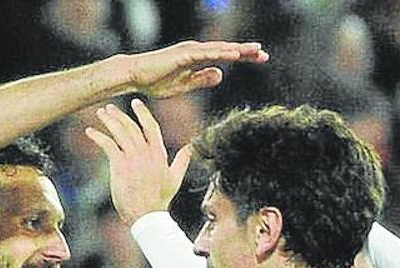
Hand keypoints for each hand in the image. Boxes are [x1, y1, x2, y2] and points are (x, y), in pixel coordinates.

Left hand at [86, 99, 191, 224]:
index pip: (151, 126)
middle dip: (120, 115)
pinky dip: (98, 136)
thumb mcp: (175, 178)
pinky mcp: (120, 165)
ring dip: (109, 121)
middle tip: (110, 108)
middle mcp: (146, 152)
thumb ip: (182, 160)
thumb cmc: (160, 200)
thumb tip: (190, 146)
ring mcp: (133, 158)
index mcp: (159, 153)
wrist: (147, 215)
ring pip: (120, 132)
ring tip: (101, 114)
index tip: (135, 103)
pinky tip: (89, 131)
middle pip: (132, 126)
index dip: (143, 113)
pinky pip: (108, 145)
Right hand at [127, 40, 267, 98]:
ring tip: (255, 51)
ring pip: (219, 50)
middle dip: (245, 52)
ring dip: (236, 50)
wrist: (134, 76)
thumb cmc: (155, 81)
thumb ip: (201, 79)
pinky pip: (205, 54)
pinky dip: (220, 54)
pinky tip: (233, 55)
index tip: (261, 58)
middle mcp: (196, 51)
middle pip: (226, 50)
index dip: (243, 56)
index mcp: (198, 58)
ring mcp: (189, 51)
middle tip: (264, 55)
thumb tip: (220, 75)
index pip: (225, 56)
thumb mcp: (184, 85)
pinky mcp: (183, 55)